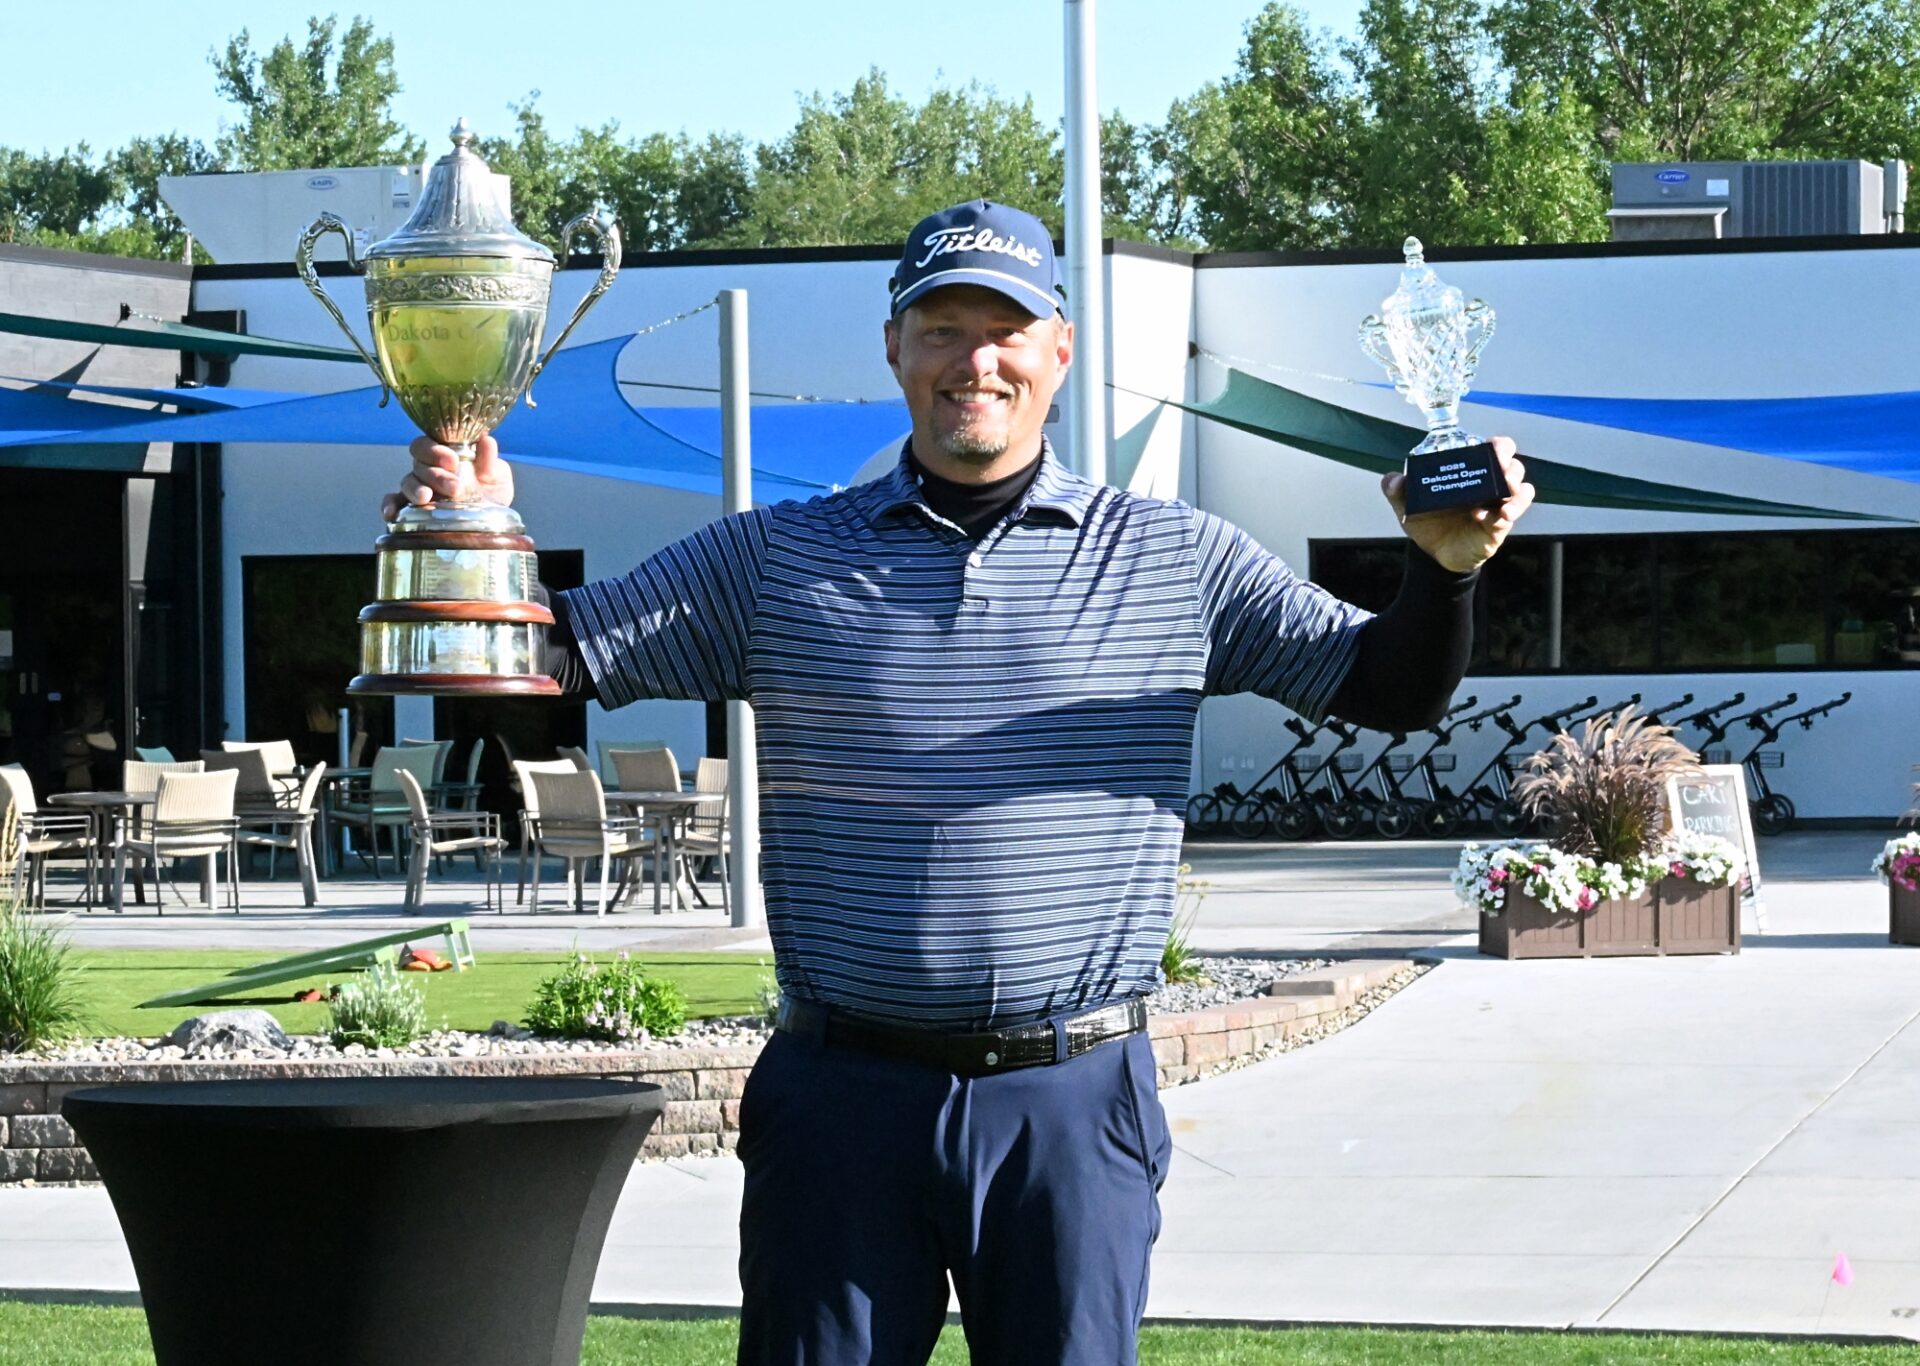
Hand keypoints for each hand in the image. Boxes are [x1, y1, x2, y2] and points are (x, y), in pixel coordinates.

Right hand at [380, 432, 515, 522]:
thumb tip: (486, 441)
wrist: (492, 522)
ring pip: (407, 482)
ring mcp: (420, 489)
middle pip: (418, 463)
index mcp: (445, 455)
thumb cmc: (492, 491)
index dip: (436, 450)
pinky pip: (394, 503)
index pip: (429, 443)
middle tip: (454, 488)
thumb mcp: (497, 475)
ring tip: (426, 498)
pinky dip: (390, 506)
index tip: (453, 461)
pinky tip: (391, 514)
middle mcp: (428, 469)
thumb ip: (490, 460)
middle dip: (434, 474)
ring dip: (415, 489)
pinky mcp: (412, 509)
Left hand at [1382, 437, 1534, 573]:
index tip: (1492, 447)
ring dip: (1515, 489)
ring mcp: (1497, 505)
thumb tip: (1392, 479)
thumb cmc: (1428, 522)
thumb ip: (1397, 491)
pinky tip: (1484, 516)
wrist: (1434, 554)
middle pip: (1514, 466)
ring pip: (1522, 489)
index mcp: (1471, 472)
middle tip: (1501, 469)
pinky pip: (1512, 513)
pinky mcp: (1500, 525)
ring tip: (1503, 494)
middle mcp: (1489, 485)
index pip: (1496, 450)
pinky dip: (1506, 512)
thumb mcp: (1408, 505)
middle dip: (1510, 465)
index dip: (1499, 446)